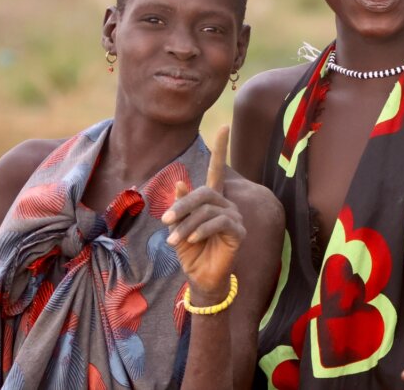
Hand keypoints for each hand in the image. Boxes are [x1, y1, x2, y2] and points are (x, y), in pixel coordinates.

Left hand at [162, 125, 244, 297]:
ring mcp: (234, 217)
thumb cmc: (190, 250)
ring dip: (187, 223)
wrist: (201, 277)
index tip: (224, 126)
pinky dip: (202, 229)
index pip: (218, 169)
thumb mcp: (179, 226)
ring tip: (173, 239)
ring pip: (209, 208)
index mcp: (211, 199)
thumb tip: (180, 181)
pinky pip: (219, 222)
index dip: (221, 148)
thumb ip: (180, 205)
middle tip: (165, 220)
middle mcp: (225, 204)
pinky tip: (192, 239)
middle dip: (183, 205)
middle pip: (205, 192)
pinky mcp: (238, 231)